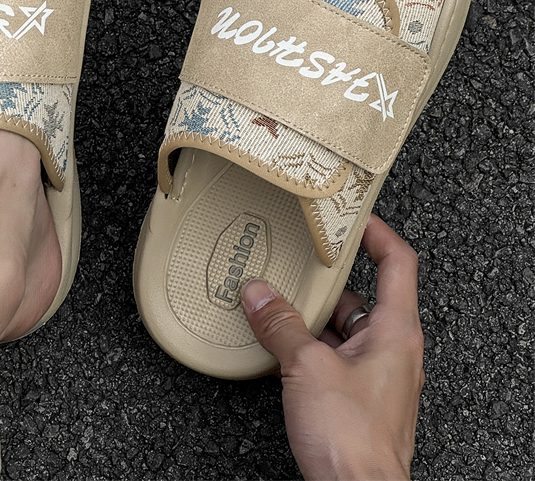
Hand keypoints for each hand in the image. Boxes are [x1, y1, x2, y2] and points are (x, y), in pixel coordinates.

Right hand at [242, 214, 424, 480]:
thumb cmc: (353, 440)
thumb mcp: (308, 367)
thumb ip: (280, 325)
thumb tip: (259, 294)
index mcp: (396, 331)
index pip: (398, 262)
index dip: (377, 232)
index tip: (351, 216)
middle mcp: (391, 349)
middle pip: (363, 294)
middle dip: (326, 277)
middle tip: (297, 257)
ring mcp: (374, 374)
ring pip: (343, 326)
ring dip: (311, 315)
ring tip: (277, 299)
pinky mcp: (355, 396)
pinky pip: (331, 355)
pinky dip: (306, 344)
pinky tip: (277, 343)